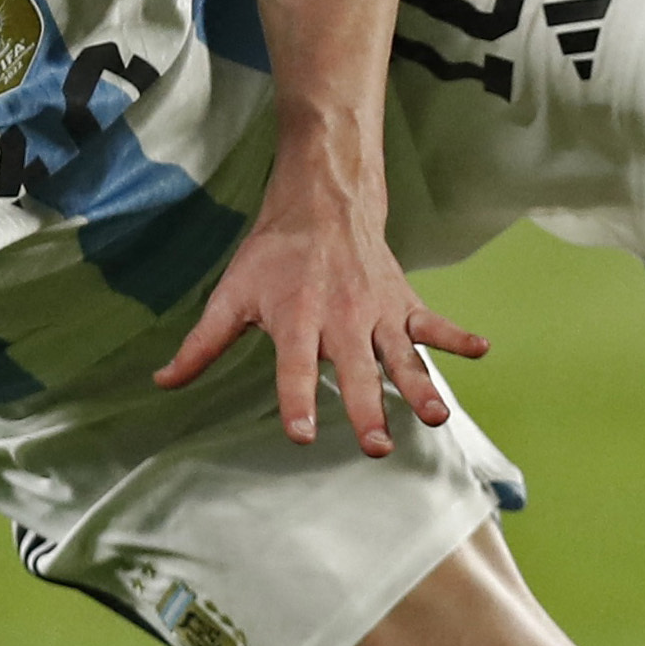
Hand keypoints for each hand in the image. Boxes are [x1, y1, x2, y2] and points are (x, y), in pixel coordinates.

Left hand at [151, 154, 487, 449]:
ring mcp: (377, 311)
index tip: (303, 434)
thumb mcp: (232, 295)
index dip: (298, 400)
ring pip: (401, 355)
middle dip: (368, 408)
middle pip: (356, 370)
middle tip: (376, 445)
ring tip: (435, 417)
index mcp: (296, 318)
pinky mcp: (403, 301)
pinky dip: (458, 336)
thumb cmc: (273, 254)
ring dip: (420, 385)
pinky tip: (482, 350)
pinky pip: (433, 322)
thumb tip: (162, 382)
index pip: (295, 368)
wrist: (322, 199)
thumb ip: (202, 344)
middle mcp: (340, 318)